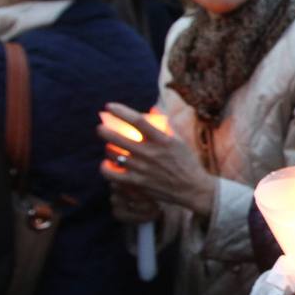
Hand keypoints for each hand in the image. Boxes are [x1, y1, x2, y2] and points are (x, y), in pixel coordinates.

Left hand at [98, 103, 216, 217]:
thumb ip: (165, 124)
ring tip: (111, 147)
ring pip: (112, 153)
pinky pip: (111, 173)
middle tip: (101, 128)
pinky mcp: (137, 182)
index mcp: (161, 140)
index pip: (137, 120)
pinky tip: (108, 164)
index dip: (120, 111)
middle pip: (117, 136)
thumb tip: (153, 109)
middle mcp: (150, 152)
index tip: (109, 106)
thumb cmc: (186, 162)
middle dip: (104, 130)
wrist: (192, 188)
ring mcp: (142, 168)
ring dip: (108, 147)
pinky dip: (105, 167)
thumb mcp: (179, 140)